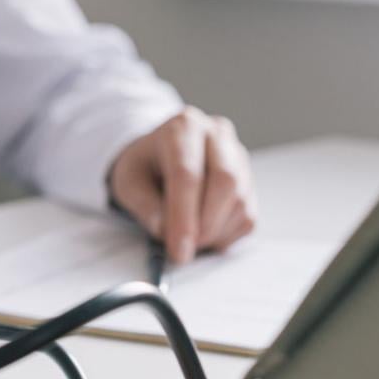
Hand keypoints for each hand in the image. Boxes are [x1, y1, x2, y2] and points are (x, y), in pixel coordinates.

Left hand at [109, 107, 256, 263]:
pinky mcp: (249, 179)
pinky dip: (226, 236)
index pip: (187, 174)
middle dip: (205, 226)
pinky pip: (248, 216)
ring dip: (215, 233)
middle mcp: (217, 134)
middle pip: (226, 181)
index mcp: (182, 128)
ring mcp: (238, 155)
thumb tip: (165, 230)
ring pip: (241, 202)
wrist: (159, 157)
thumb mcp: (128, 183)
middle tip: (184, 251)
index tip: (178, 250)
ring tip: (187, 240)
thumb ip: (144, 206)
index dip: (183, 216)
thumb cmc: (143, 169)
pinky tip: (203, 234)